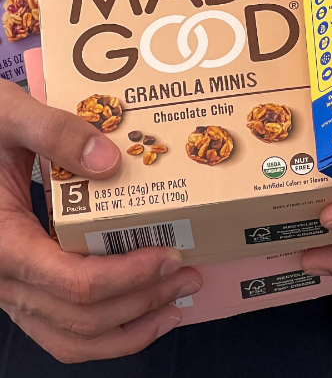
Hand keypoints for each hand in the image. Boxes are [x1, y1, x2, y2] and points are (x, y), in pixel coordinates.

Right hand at [0, 81, 201, 362]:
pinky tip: (139, 312)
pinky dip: (104, 332)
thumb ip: (55, 132)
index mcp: (4, 243)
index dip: (128, 277)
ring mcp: (11, 290)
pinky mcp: (22, 287)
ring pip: (70, 338)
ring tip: (175, 306)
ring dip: (128, 330)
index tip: (170, 256)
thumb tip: (111, 160)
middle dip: (142, 302)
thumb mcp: (11, 118)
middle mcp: (5, 280)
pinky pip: (60, 329)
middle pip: (81, 317)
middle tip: (190, 276)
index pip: (74, 283)